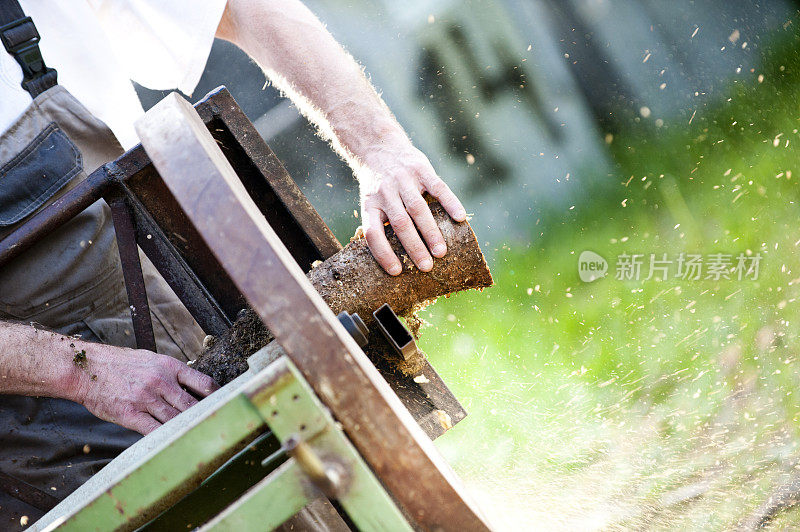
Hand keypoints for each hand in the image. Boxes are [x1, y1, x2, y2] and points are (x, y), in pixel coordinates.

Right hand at [75, 345, 218, 434]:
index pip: (203, 383)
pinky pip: (153, 430)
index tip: (224, 405)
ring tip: (200, 440)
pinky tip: (174, 445)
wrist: (87, 369)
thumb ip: (171, 373)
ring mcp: (146, 399)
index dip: (217, 397)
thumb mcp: (151, 359)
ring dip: (187, 430)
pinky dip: (165, 439)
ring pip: (175, 419)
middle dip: (206, 418)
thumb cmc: (119, 364)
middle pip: (192, 405)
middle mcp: (161, 382)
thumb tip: (191, 386)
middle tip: (218, 428)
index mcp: (169, 366)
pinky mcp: (131, 414)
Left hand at [360, 143, 466, 274]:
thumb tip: (397, 259)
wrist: (379, 147)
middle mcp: (385, 193)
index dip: (383, 254)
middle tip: (426, 267)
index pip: (373, 234)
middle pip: (400, 224)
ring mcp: (403, 180)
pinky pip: (437, 187)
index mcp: (371, 205)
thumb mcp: (371, 202)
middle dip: (414, 247)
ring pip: (418, 209)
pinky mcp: (420, 169)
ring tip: (441, 252)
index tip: (397, 272)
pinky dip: (450, 202)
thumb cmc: (378, 186)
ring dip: (431, 232)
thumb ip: (382, 224)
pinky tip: (460, 218)